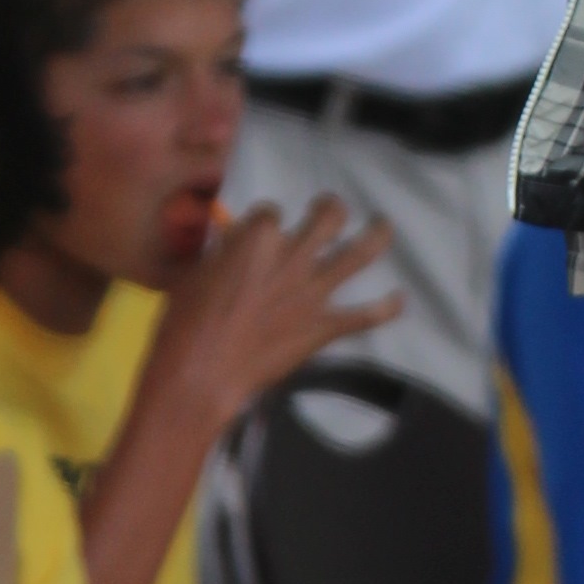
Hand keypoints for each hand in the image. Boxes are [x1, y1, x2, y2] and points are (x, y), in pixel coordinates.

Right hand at [145, 194, 397, 438]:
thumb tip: (232, 246)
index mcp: (258, 238)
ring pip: (360, 253)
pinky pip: (365, 316)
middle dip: (331, 208)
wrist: (198, 375)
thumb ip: (222, 255)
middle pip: (328, 217)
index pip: (271, 212)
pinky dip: (387, 308)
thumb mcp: (194, 274)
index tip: (261, 233)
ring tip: (383, 227)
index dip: (267, 221)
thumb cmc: (184, 325)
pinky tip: (399, 300)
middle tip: (329, 210)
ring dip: (377, 236)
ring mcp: (312, 292)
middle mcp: (293, 257)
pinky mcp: (323, 327)